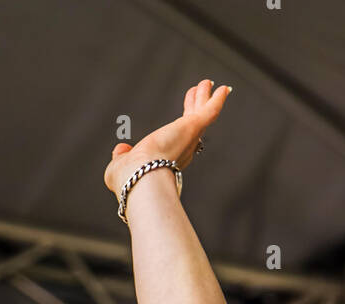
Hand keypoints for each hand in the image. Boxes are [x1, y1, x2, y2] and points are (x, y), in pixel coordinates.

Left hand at [103, 79, 230, 200]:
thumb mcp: (120, 166)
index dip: (179, 128)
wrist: (142, 178)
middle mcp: (182, 151)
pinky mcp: (193, 127)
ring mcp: (189, 138)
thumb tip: (121, 150)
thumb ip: (122, 156)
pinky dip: (217, 100)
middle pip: (192, 124)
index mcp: (167, 160)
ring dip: (204, 98)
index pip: (177, 141)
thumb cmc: (131, 179)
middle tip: (198, 92)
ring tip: (207, 83)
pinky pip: (210, 112)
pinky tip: (223, 89)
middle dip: (194, 107)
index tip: (179, 120)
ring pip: (200, 114)